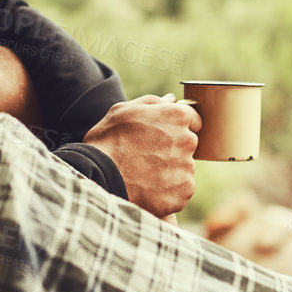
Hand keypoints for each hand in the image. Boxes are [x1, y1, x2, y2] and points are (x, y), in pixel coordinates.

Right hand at [83, 94, 200, 216]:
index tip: (161, 136)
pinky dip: (168, 192)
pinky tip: (148, 190)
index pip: (193, 120)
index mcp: (177, 117)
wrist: (99, 177)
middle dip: (172, 149)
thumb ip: (152, 102)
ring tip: (144, 175)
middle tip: (146, 157)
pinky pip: (180, 191)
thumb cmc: (107, 141)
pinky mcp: (183, 192)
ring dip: (170, 172)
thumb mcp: (122, 111)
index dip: (176, 127)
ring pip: (184, 169)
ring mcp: (187, 168)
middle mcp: (188, 141)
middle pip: (187, 145)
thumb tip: (171, 99)